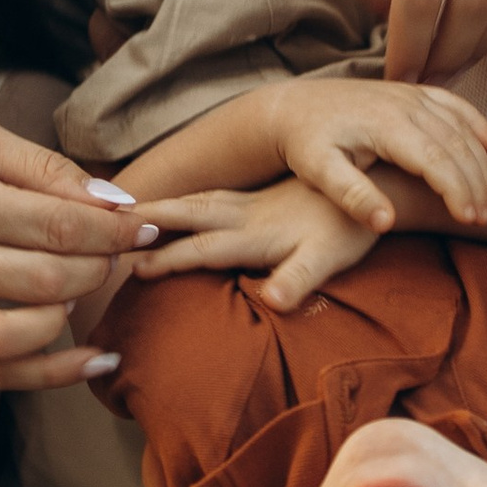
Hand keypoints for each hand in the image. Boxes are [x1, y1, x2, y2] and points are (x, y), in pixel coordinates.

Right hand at [0, 124, 150, 392]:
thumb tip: (113, 202)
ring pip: (19, 336)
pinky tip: (94, 360)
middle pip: (45, 279)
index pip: (54, 221)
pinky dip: (54, 375)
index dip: (112, 228)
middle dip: (100, 267)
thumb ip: (43, 167)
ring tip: (87, 289)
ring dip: (72, 316)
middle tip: (120, 252)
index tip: (143, 224)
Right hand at [136, 176, 381, 314]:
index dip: (165, 259)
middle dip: (149, 218)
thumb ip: (298, 278)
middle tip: (107, 221)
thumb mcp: (329, 259)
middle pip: (188, 213)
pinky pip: (214, 197)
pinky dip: (190, 201)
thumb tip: (272, 301)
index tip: (130, 269)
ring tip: (134, 211)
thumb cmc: (352, 229)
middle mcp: (248, 213)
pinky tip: (187, 205)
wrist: (379, 185)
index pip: (200, 247)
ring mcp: (256, 203)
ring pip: (199, 201)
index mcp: (255, 232)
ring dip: (165, 206)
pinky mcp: (266, 199)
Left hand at [269, 76, 486, 232]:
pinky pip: (454, 104)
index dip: (458, 191)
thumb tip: (386, 223)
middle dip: (476, 182)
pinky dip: (477, 123)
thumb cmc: (304, 144)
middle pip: (456, 144)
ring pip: (461, 126)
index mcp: (384, 124)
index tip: (470, 219)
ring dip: (481, 161)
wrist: (291, 108)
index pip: (436, 160)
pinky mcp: (410, 92)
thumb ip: (352, 196)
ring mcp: (409, 94)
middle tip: (484, 218)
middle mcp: (403, 103)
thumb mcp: (318, 173)